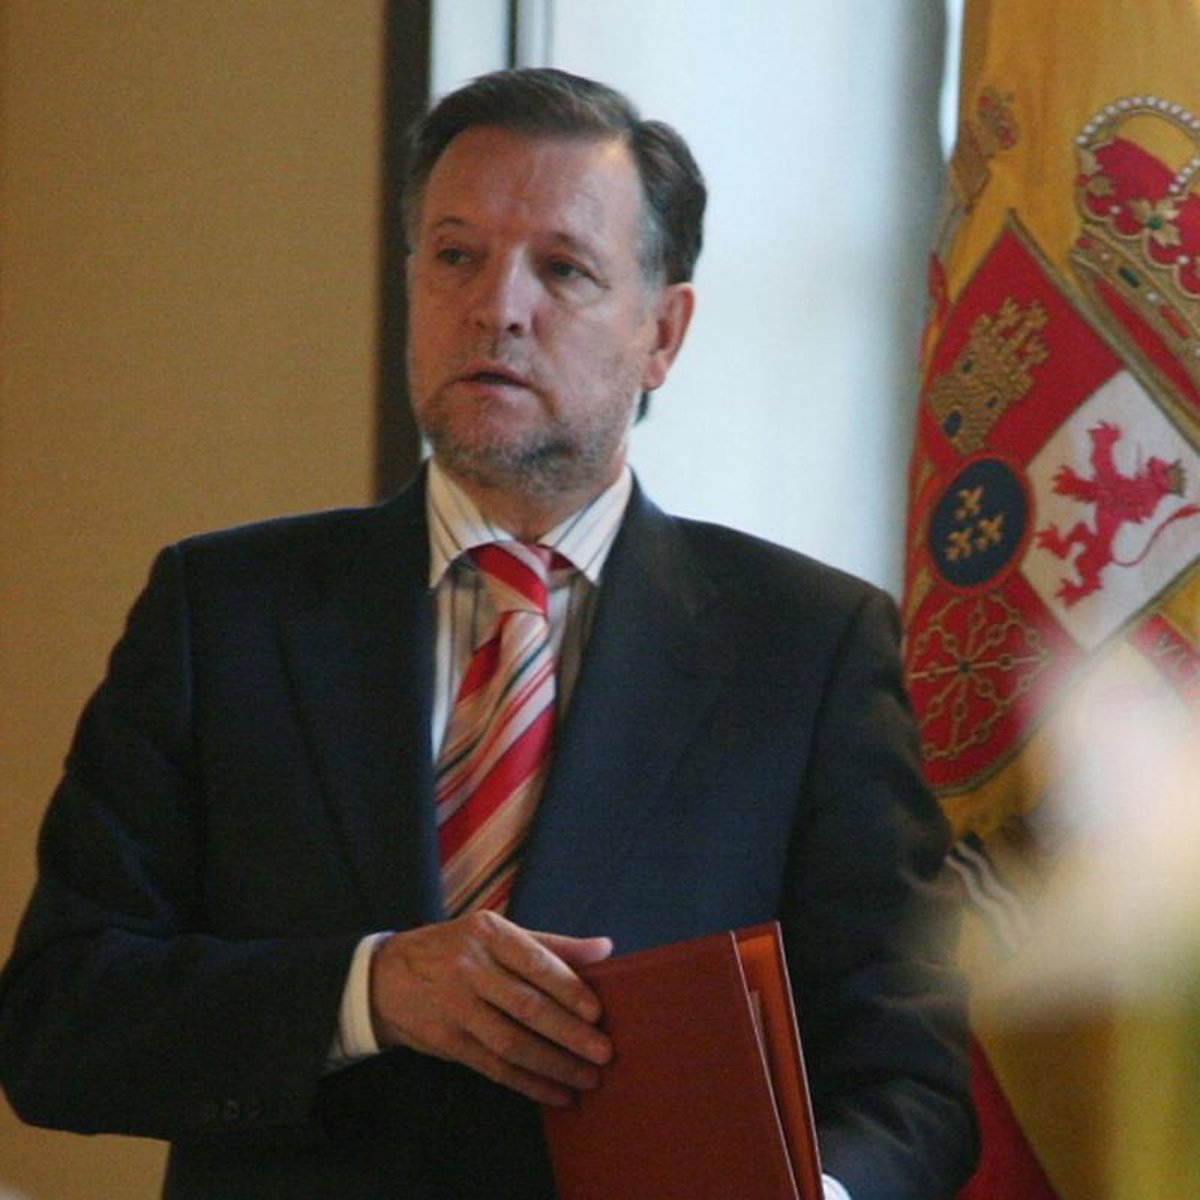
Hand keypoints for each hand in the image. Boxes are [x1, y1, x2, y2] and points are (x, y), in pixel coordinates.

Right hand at [369, 911, 613, 1106]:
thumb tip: (605, 948)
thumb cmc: (457, 950)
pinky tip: (556, 1093)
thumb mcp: (496, 934)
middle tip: (604, 1054)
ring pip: (512, 1042)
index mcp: (488, 933)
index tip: (597, 1013)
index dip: (567, 989)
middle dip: (569, 1034)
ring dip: (553, 1065)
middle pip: (526, 1006)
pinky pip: (494, 1067)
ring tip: (587, 1079)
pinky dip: (528, 1083)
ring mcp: (456, 1006)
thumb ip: (551, 944)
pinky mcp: (447, 1041)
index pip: (535, 962)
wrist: (385, 977)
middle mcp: (470, 967)